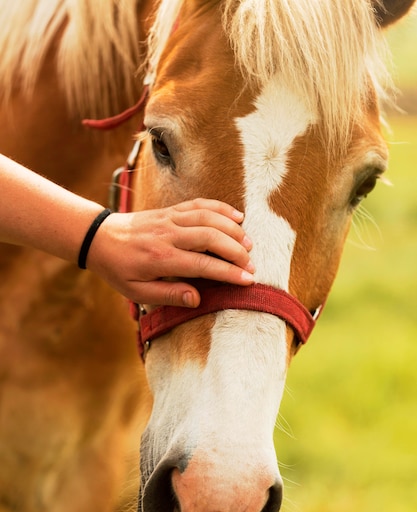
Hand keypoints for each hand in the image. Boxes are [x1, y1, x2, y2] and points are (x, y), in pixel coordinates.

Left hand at [87, 198, 254, 306]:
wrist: (100, 238)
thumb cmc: (119, 269)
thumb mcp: (137, 292)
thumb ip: (168, 295)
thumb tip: (197, 299)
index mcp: (161, 258)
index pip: (203, 264)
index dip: (228, 272)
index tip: (248, 280)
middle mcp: (168, 235)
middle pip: (211, 237)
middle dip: (237, 251)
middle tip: (252, 265)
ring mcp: (171, 218)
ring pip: (209, 218)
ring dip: (233, 229)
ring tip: (249, 244)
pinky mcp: (171, 209)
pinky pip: (200, 204)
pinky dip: (221, 208)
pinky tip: (237, 216)